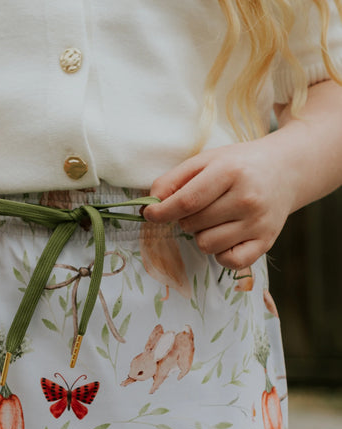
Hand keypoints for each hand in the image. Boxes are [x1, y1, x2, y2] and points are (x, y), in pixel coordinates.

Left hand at [143, 139, 294, 269]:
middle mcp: (247, 199)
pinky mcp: (266, 242)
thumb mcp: (204, 161)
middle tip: (201, 206)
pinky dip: (220, 253)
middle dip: (185, 218)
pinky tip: (226, 235)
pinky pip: (228, 262)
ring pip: (207, 245)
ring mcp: (258, 223)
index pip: (186, 202)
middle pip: (192, 224)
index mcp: (229, 172)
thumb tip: (150, 206)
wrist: (285, 170)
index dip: (161, 212)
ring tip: (215, 219)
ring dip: (201, 235)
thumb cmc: (236, 165)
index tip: (149, 214)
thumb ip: (172, 180)